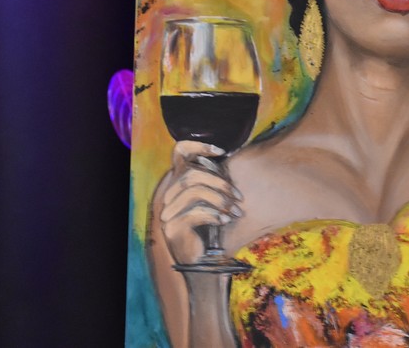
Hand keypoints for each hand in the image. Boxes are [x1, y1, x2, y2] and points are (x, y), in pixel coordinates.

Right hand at [158, 141, 244, 264]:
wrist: (206, 262)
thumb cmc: (214, 228)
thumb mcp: (217, 200)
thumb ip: (216, 181)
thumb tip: (231, 157)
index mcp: (179, 184)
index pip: (179, 152)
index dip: (198, 146)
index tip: (221, 151)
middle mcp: (170, 195)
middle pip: (191, 174)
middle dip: (220, 183)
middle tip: (239, 197)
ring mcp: (168, 212)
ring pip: (194, 191)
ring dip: (220, 200)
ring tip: (236, 211)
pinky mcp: (173, 228)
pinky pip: (195, 212)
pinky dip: (214, 214)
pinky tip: (225, 221)